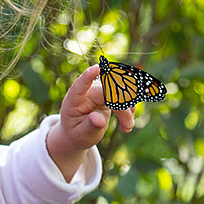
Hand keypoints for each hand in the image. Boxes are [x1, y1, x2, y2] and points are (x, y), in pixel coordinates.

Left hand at [46, 65, 134, 181]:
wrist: (78, 132)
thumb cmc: (76, 133)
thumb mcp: (81, 134)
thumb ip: (90, 126)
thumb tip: (99, 120)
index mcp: (74, 100)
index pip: (80, 85)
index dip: (88, 76)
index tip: (96, 68)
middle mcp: (87, 92)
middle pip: (109, 92)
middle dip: (123, 108)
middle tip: (128, 127)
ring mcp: (98, 91)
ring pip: (120, 92)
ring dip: (128, 109)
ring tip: (127, 127)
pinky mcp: (107, 94)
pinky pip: (123, 95)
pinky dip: (129, 108)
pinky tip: (127, 123)